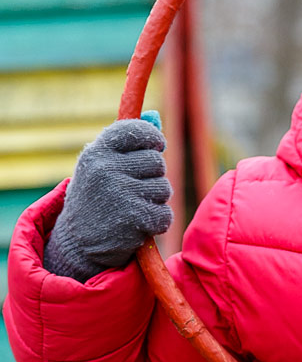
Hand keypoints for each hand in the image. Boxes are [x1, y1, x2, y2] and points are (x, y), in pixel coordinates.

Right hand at [44, 117, 172, 281]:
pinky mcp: (134, 218)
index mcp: (96, 153)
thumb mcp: (101, 167)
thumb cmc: (95, 199)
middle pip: (157, 161)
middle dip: (153, 177)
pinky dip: (157, 223)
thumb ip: (127, 144)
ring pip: (164, 188)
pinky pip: (165, 214)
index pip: (135, 130)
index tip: (157, 145)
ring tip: (131, 208)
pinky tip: (137, 225)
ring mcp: (120, 194)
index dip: (152, 137)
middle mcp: (106, 169)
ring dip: (155, 201)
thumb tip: (155, 117)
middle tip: (134, 190)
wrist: (76, 245)